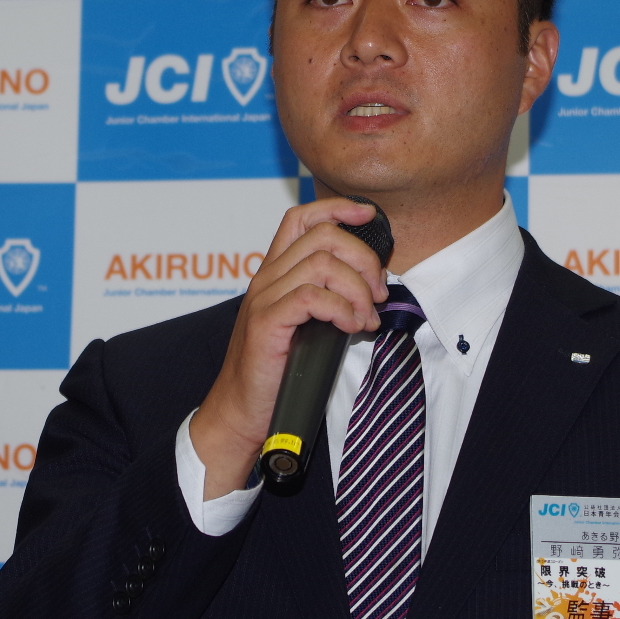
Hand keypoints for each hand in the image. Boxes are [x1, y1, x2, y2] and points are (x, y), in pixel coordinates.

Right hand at [189, 197, 388, 498]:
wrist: (242, 410)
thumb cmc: (277, 371)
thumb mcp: (305, 324)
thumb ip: (328, 299)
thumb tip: (373, 287)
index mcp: (275, 272)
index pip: (301, 218)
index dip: (337, 207)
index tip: (368, 216)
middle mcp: (267, 277)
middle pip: (322, 236)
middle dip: (363, 257)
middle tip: (378, 292)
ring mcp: (264, 298)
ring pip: (321, 263)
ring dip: (356, 288)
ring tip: (365, 317)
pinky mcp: (267, 323)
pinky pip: (312, 297)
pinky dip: (341, 309)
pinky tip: (351, 328)